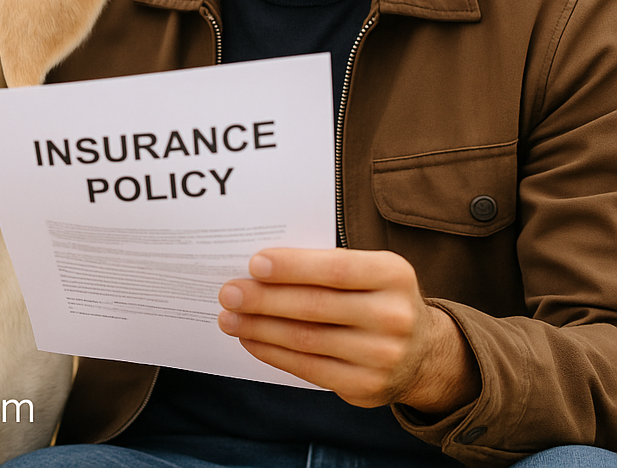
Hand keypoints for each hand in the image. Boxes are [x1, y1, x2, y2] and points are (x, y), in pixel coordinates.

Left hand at [217, 247, 479, 414]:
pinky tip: (251, 339)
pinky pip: (309, 369)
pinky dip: (273, 353)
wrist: (422, 352)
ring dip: (260, 328)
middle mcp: (393, 316)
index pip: (335, 269)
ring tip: (229, 318)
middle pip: (315, 307)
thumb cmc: (376, 296)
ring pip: (307, 340)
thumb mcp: (368, 270)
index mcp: (392, 274)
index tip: (254, 264)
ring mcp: (383, 357)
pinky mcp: (367, 387)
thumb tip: (259, 268)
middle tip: (229, 292)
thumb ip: (324, 265)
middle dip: (264, 300)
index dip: (292, 268)